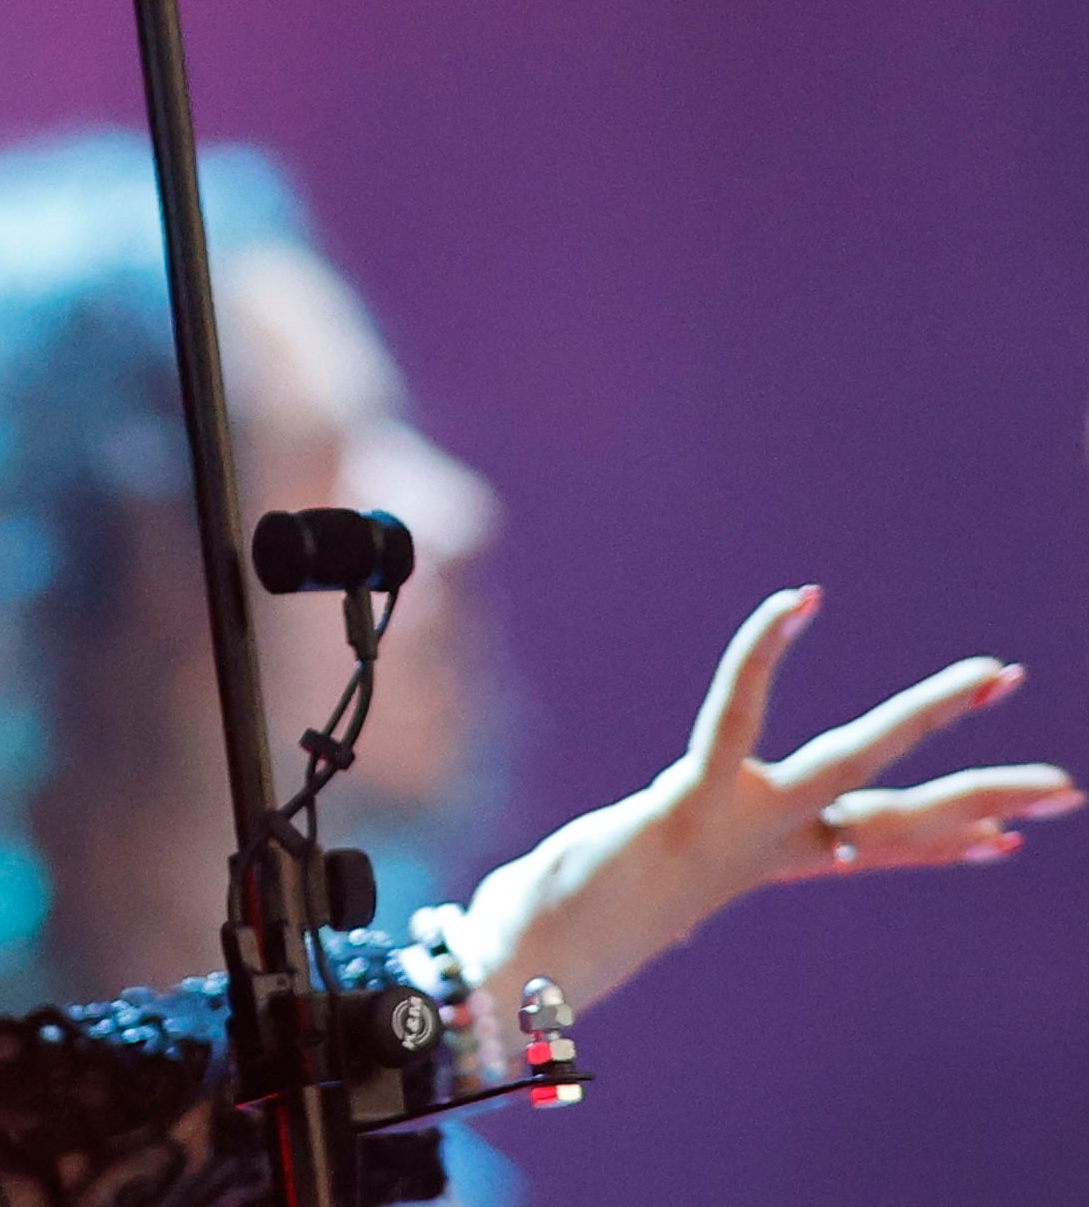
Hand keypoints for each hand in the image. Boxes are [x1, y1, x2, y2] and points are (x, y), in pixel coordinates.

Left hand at [455, 586, 1077, 1017]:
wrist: (533, 964)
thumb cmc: (577, 921)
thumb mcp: (650, 889)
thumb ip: (680, 875)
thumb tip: (673, 904)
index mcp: (766, 861)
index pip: (876, 852)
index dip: (944, 846)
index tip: (1008, 845)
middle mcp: (769, 845)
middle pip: (899, 818)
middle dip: (986, 799)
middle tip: (1067, 786)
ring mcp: (740, 824)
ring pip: (855, 761)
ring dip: (928, 715)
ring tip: (994, 672)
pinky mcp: (690, 801)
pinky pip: (737, 715)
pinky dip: (763, 657)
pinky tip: (796, 604)